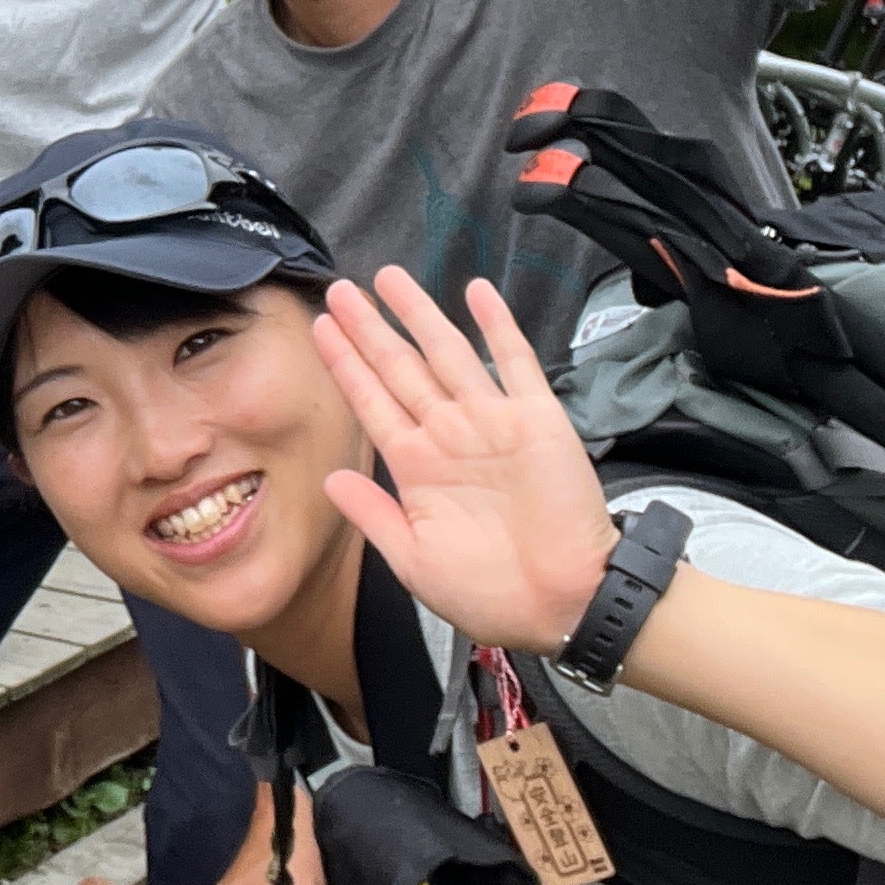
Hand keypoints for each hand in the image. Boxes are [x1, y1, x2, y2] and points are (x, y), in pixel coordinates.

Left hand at [312, 268, 618, 656]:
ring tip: (389, 279)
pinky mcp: (538, 420)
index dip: (346, 365)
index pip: (371, 403)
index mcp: (416, 469)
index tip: (320, 330)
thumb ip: (374, 515)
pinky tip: (477, 292)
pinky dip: (497, 326)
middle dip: (370, 329)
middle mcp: (449, 437)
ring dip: (420, 315)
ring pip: (447, 353)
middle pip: (400, 368)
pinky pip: (515, 362)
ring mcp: (491, 423)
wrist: (564, 606)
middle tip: (340, 290)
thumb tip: (329, 480)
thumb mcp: (415, 560)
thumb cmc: (491, 594)